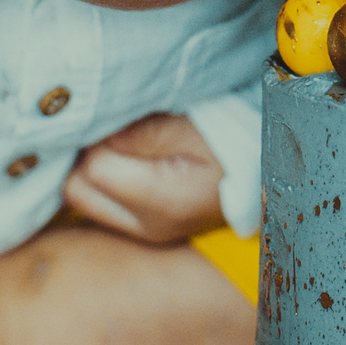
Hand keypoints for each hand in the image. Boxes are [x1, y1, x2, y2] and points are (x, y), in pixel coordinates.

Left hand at [63, 113, 227, 243]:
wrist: (269, 173)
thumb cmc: (238, 144)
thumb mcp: (198, 127)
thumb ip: (147, 132)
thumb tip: (100, 133)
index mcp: (162, 203)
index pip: (93, 168)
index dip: (99, 135)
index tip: (120, 113)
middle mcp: (147, 226)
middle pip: (76, 190)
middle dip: (84, 154)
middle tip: (111, 124)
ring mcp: (143, 230)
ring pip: (80, 198)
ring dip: (90, 166)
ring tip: (117, 138)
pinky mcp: (143, 226)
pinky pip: (97, 202)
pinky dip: (101, 178)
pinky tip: (122, 155)